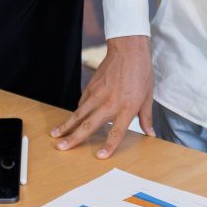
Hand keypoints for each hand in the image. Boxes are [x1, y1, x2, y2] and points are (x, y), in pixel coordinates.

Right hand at [50, 35, 153, 158]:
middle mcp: (110, 103)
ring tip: (55, 135)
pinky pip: (82, 103)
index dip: (109, 145)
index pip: (116, 131)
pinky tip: (70, 120)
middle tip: (62, 148)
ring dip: (66, 125)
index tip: (99, 156)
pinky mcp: (91, 87)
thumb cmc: (141, 72)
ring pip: (79, 114)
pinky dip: (75, 113)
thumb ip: (146, 117)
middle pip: (89, 125)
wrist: (128, 50)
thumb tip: (151, 134)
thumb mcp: (148, 97)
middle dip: (74, 138)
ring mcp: (98, 94)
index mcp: (127, 108)